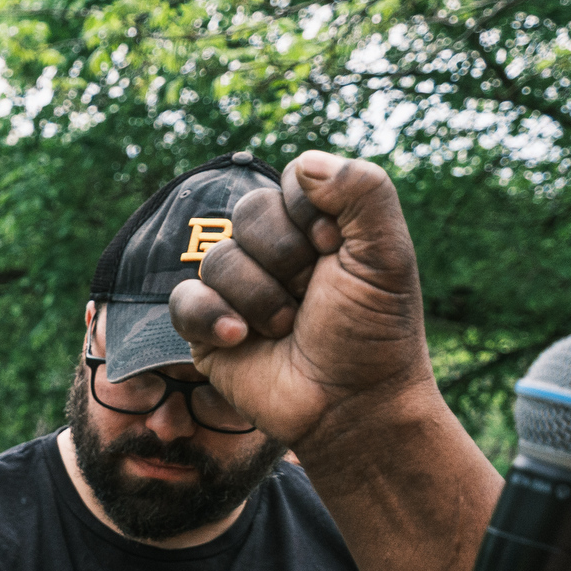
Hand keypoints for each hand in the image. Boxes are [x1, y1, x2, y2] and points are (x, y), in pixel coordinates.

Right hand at [167, 152, 434, 454]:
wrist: (351, 405)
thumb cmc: (374, 333)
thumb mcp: (386, 254)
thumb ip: (362, 189)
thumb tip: (303, 165)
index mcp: (317, 226)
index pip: (291, 181)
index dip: (308, 214)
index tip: (335, 251)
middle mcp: (274, 253)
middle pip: (248, 212)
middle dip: (283, 257)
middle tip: (310, 295)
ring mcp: (238, 291)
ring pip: (217, 259)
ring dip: (258, 297)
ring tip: (285, 328)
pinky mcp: (207, 330)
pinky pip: (184, 300)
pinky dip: (211, 316)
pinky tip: (240, 338)